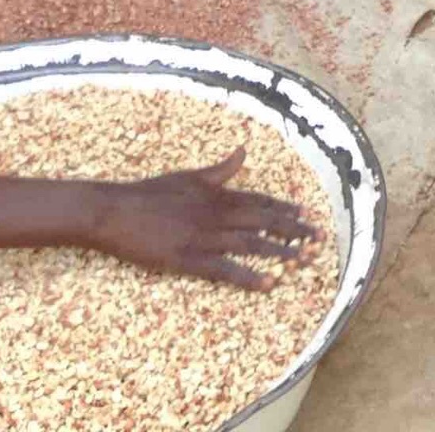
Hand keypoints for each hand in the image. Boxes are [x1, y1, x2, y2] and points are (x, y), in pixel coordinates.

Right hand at [88, 147, 319, 289]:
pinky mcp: (189, 259)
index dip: (286, 208)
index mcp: (217, 193)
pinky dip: (250, 276)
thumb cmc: (149, 192)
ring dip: (281, 251)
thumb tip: (243, 151)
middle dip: (294, 229)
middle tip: (319, 238)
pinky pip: (226, 269)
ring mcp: (204, 237)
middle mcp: (217, 213)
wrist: (115, 211)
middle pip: (264, 222)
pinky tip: (270, 283)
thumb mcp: (188, 176)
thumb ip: (220, 170)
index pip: (260, 201)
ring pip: (252, 244)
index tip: (308, 213)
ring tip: (305, 259)